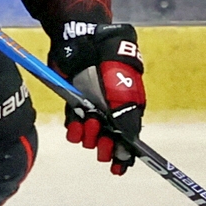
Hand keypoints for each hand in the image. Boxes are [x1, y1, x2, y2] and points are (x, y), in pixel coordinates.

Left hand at [51, 23, 144, 174]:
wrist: (82, 39)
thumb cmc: (109, 58)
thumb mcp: (124, 87)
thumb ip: (127, 113)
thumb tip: (131, 140)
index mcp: (129, 105)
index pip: (130, 135)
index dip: (126, 153)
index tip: (120, 166)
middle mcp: (111, 109)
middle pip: (110, 139)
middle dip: (107, 147)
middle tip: (103, 149)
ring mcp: (92, 106)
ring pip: (91, 134)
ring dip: (90, 137)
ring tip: (89, 128)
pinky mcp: (75, 102)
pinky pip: (74, 124)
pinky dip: (74, 129)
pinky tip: (75, 129)